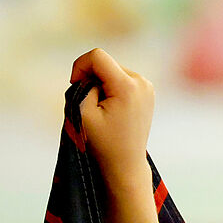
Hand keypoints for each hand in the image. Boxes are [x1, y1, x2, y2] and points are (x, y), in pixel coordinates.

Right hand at [69, 48, 154, 187]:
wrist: (126, 165)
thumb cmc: (103, 145)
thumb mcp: (83, 114)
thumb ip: (83, 86)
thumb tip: (91, 75)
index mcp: (127, 86)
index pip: (98, 56)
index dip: (80, 66)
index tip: (75, 85)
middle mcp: (141, 82)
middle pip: (106, 64)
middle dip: (92, 79)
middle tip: (90, 105)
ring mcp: (147, 86)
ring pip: (114, 71)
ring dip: (103, 85)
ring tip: (103, 110)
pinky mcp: (148, 91)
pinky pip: (123, 80)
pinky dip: (113, 89)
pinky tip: (113, 110)